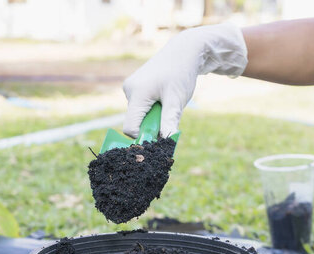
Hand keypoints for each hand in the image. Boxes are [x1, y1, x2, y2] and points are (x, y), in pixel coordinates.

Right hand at [122, 23, 247, 138]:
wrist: (184, 51)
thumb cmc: (181, 73)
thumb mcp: (176, 101)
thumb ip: (169, 122)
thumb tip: (166, 143)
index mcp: (136, 93)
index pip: (130, 128)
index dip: (144, 136)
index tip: (160, 135)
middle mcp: (129, 90)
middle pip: (135, 121)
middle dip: (152, 123)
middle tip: (169, 112)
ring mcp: (130, 87)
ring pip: (138, 114)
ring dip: (153, 115)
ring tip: (167, 100)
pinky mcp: (134, 86)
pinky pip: (140, 106)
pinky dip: (151, 108)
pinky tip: (162, 96)